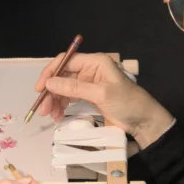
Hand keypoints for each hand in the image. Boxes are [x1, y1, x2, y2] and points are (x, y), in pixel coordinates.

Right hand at [34, 52, 173, 145]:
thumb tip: (50, 83)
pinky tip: (57, 116)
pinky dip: (62, 106)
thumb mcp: (101, 94)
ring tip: (50, 115)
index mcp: (95, 62)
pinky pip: (70, 98)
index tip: (40, 88)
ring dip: (55, 101)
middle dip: (51, 91)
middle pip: (62, 76)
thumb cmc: (127, 103)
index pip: (66, 61)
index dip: (51, 72)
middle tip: (43, 108)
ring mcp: (88, 84)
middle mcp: (90, 70)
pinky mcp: (89, 97)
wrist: (143, 121)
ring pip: (64, 88)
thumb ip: (75, 87)